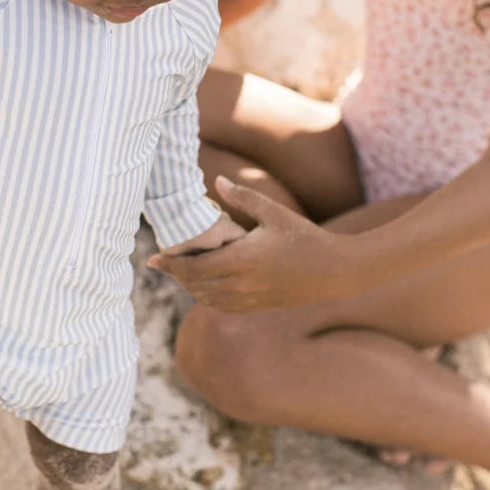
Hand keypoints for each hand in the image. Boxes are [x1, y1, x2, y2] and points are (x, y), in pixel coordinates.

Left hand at [147, 176, 361, 310]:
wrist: (336, 272)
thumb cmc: (305, 237)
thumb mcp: (274, 213)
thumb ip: (243, 198)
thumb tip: (216, 182)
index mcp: (242, 260)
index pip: (193, 268)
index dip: (170, 265)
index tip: (152, 259)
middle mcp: (241, 284)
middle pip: (194, 285)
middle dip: (176, 274)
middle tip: (163, 262)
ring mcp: (250, 299)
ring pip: (206, 298)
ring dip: (190, 286)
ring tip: (181, 271)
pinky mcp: (258, 307)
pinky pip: (222, 306)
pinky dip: (206, 296)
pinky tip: (204, 284)